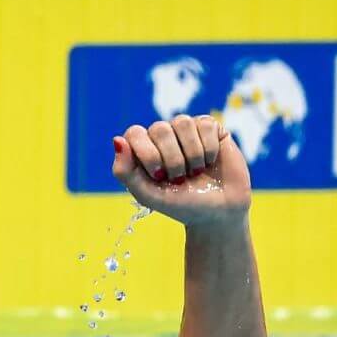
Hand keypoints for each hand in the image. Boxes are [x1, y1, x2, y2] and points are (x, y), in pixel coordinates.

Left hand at [112, 115, 250, 228]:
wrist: (219, 213)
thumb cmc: (181, 205)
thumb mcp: (148, 195)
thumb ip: (125, 172)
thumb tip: (117, 140)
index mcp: (143, 150)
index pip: (135, 133)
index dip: (148, 154)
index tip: (159, 176)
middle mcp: (162, 137)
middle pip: (159, 129)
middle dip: (172, 159)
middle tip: (179, 179)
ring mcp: (186, 130)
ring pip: (182, 123)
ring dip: (192, 154)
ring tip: (196, 172)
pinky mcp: (210, 127)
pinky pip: (205, 125)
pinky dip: (208, 149)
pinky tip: (210, 162)